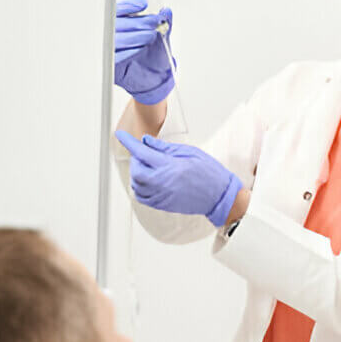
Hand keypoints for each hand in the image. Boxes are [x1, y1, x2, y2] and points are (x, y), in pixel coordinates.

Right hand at [114, 0, 175, 104]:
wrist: (154, 79)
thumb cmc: (154, 56)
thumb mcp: (162, 37)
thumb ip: (164, 23)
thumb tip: (167, 11)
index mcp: (121, 25)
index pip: (119, 10)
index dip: (130, 5)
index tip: (144, 4)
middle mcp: (112, 36)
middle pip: (117, 23)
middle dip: (138, 21)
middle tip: (155, 21)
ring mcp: (109, 50)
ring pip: (116, 39)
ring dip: (135, 35)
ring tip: (151, 36)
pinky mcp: (110, 66)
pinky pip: (114, 57)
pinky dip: (128, 52)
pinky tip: (140, 49)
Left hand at [115, 131, 243, 226]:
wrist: (220, 196)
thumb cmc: (209, 172)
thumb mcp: (190, 152)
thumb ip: (165, 147)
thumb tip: (146, 141)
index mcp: (170, 166)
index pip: (142, 152)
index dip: (129, 142)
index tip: (120, 135)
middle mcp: (163, 182)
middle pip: (135, 171)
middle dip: (136, 160)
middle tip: (144, 155)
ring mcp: (162, 195)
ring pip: (136, 185)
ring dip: (137, 174)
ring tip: (148, 168)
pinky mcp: (163, 205)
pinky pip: (143, 197)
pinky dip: (140, 188)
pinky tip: (149, 182)